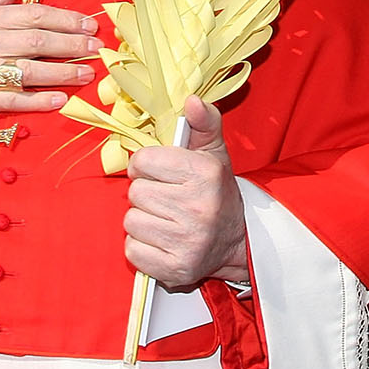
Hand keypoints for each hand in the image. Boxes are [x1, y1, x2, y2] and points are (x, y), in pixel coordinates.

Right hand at [0, 0, 98, 135]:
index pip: (32, 13)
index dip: (65, 17)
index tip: (89, 22)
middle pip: (38, 39)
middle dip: (73, 43)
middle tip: (98, 47)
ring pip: (30, 70)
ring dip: (64, 72)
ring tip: (88, 73)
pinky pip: (11, 100)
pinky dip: (37, 101)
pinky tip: (60, 101)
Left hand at [124, 96, 249, 290]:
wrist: (237, 241)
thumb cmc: (216, 192)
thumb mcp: (214, 153)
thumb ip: (203, 122)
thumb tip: (191, 100)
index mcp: (204, 174)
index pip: (142, 161)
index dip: (146, 166)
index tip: (160, 173)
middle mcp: (197, 208)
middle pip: (135, 193)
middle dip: (146, 194)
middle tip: (166, 199)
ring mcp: (186, 241)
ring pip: (131, 222)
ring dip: (143, 220)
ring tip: (165, 220)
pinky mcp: (175, 269)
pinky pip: (133, 250)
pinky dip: (142, 247)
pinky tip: (162, 240)